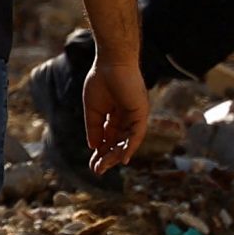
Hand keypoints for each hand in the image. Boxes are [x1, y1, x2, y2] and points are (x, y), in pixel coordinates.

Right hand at [84, 52, 149, 171]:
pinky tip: (123, 158)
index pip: (108, 139)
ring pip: (126, 142)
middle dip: (106, 157)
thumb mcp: (93, 109)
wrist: (111, 64)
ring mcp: (135, 117)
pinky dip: (130, 146)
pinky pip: (137, 134)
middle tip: (96, 171)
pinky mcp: (141, 114)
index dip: (100, 151)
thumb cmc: (100, 81)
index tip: (92, 164)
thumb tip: (93, 146)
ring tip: (104, 167)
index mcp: (114, 116)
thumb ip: (94, 128)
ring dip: (115, 155)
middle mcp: (126, 119)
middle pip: (117, 143)